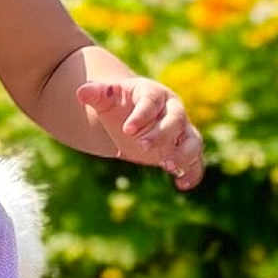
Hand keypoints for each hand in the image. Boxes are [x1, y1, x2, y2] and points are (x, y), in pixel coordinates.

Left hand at [76, 78, 206, 191]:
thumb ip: (96, 94)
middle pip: (174, 120)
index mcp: (153, 93)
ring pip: (192, 140)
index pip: (150, 101)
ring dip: (183, 154)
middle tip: (142, 147)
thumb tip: (81, 91)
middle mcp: (173, 110)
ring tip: (168, 166)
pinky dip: (193, 173)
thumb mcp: (106, 99)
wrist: (132, 119)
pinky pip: (196, 161)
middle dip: (160, 134)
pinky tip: (182, 185)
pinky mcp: (183, 149)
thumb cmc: (119, 106)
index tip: (126, 130)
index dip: (141, 115)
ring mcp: (182, 130)